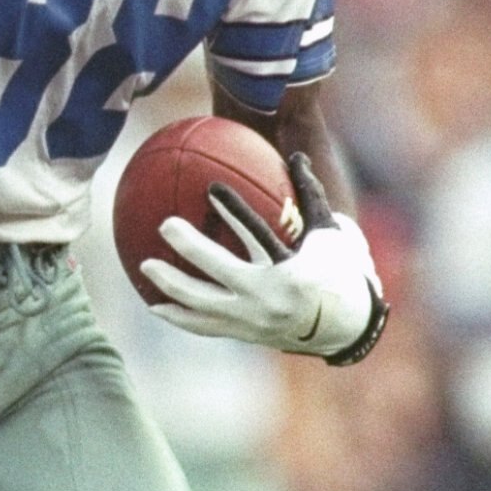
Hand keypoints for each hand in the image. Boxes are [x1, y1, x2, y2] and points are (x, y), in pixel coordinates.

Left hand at [140, 150, 384, 360]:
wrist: (347, 329)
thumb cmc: (340, 272)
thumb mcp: (330, 235)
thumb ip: (311, 197)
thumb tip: (297, 155)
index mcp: (291, 272)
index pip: (258, 235)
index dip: (234, 210)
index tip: (211, 186)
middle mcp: (268, 300)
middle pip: (219, 273)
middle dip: (190, 249)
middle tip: (164, 225)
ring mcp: (253, 322)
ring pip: (203, 307)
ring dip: (171, 288)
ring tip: (143, 268)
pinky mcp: (244, 335)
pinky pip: (205, 327)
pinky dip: (179, 316)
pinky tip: (156, 305)